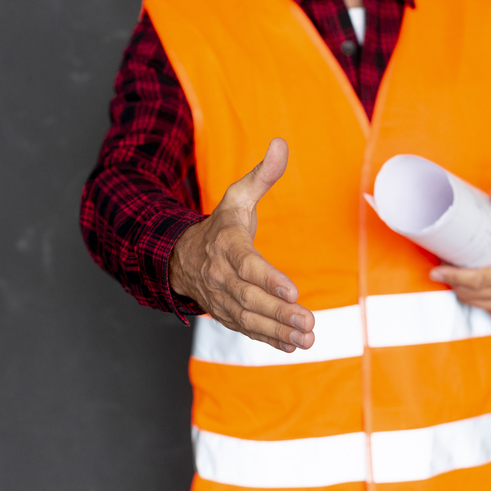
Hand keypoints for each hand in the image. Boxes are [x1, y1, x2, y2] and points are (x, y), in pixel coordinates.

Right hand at [170, 138, 315, 352]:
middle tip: (308, 322)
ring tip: (308, 338)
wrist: (181, 257)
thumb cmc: (221, 226)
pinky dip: (270, 340)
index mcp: (226, 245)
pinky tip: (293, 346)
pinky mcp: (228, 315)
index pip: (247, 265)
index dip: (269, 279)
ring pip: (250, 318)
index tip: (293, 291)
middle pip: (250, 297)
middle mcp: (221, 276)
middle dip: (279, 312)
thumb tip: (281, 143)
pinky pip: (248, 330)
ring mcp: (222, 299)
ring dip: (279, 330)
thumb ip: (262, 175)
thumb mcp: (237, 197)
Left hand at [429, 186, 490, 322]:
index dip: (453, 275)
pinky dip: (474, 298)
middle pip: (469, 292)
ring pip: (473, 302)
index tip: (437, 269)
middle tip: (442, 265)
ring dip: (460, 289)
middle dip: (451, 280)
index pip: (476, 280)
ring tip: (453, 273)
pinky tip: (472, 285)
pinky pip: (483, 309)